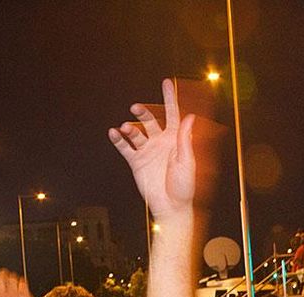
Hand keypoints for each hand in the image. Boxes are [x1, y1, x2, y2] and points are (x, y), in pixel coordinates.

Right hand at [108, 78, 195, 218]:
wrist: (171, 207)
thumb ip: (185, 139)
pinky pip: (125, 147)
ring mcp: (148, 151)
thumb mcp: (187, 161)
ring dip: (130, 128)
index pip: (173, 114)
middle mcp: (161, 142)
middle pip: (150, 120)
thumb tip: (189, 117)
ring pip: (136, 132)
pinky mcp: (137, 162)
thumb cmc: (184, 187)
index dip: (170, 98)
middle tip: (136, 108)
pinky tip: (114, 133)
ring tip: (125, 128)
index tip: (167, 83)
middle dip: (143, 112)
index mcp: (176, 140)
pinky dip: (118, 139)